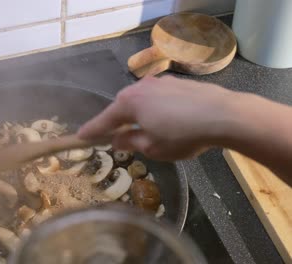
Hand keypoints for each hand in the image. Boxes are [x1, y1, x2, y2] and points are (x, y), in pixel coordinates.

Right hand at [78, 76, 237, 159]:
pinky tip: (167, 120)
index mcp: (129, 103)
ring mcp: (160, 82)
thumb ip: (130, 142)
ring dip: (138, 115)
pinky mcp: (178, 83)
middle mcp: (140, 87)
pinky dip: (155, 109)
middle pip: (122, 107)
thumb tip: (117, 139)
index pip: (104, 120)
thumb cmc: (182, 135)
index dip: (92, 131)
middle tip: (113, 137)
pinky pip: (158, 98)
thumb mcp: (152, 147)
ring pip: (141, 101)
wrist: (224, 115)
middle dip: (117, 122)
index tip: (79, 137)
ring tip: (144, 130)